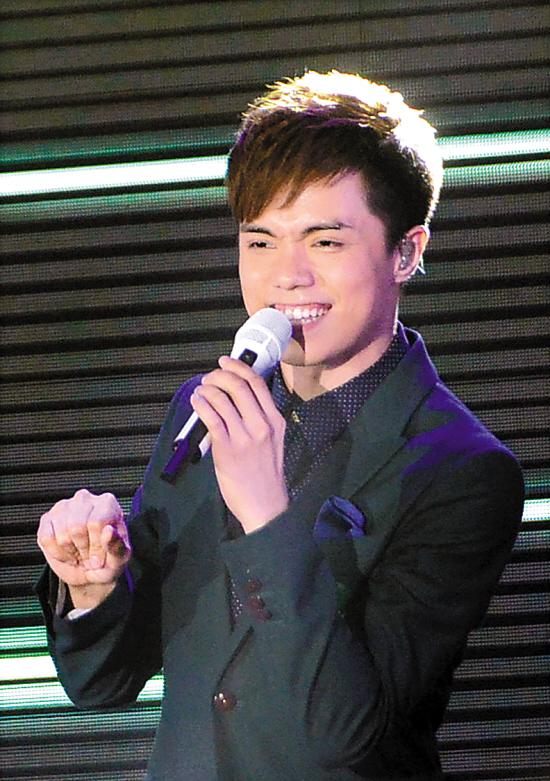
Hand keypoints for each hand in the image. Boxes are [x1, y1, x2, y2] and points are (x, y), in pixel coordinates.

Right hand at [37, 489, 130, 608]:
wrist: (90, 570)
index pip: (96, 523)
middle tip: (89, 554)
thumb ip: (117, 545)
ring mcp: (63, 506)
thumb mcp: (119, 558)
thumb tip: (108, 531)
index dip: (97, 545)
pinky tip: (66, 552)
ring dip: (70, 553)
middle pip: (76, 528)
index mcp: (107, 503)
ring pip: (60, 534)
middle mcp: (84, 499)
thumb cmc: (108, 560)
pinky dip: (56, 553)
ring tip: (79, 553)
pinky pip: (46, 539)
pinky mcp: (47, 519)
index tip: (101, 554)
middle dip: (83, 549)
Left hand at [191, 356, 288, 532]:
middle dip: (219, 375)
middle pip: (238, 386)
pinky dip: (201, 404)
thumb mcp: (273, 441)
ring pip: (222, 399)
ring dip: (207, 389)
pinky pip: (211, 417)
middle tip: (209, 377)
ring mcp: (244, 437)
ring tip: (201, 390)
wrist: (265, 506)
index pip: (258, 384)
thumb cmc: (266, 475)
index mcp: (276, 421)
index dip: (239, 367)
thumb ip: (259, 419)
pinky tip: (197, 402)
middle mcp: (262, 425)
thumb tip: (234, 397)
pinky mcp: (226, 449)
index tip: (226, 361)